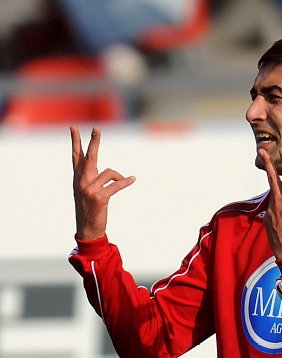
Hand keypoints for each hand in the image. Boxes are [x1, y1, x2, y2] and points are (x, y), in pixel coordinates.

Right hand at [70, 125, 135, 240]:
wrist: (87, 229)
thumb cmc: (89, 209)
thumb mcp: (86, 192)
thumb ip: (90, 178)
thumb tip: (104, 168)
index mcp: (77, 179)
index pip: (76, 156)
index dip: (75, 142)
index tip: (73, 127)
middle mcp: (81, 182)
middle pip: (89, 157)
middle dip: (93, 142)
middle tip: (97, 128)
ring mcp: (89, 190)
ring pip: (109, 173)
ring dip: (120, 177)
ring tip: (125, 180)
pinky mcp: (99, 198)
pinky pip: (116, 185)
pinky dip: (125, 182)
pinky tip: (132, 179)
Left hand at [259, 147, 281, 259]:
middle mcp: (278, 204)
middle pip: (272, 179)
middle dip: (267, 163)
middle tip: (261, 150)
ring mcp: (271, 211)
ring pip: (272, 191)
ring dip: (275, 182)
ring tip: (279, 175)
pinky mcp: (267, 218)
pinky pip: (272, 203)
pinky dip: (277, 198)